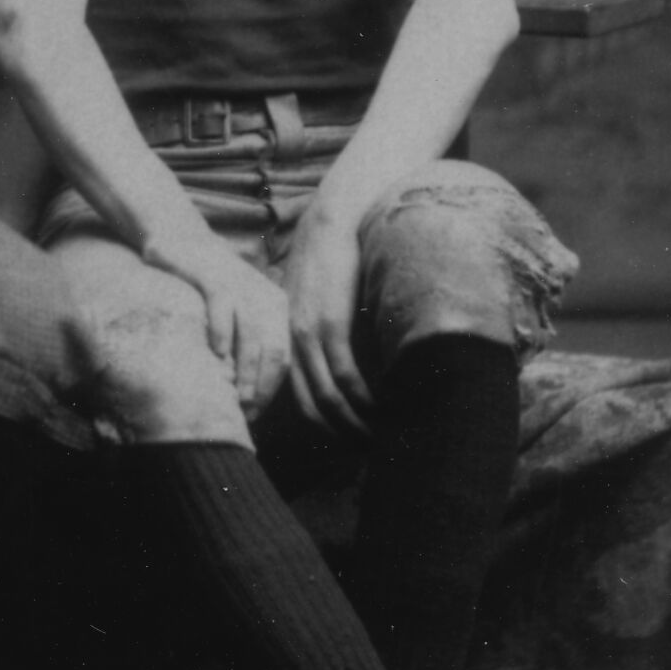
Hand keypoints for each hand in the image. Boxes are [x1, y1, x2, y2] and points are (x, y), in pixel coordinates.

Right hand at [186, 244, 292, 420]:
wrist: (182, 238)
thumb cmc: (208, 284)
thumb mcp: (238, 309)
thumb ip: (248, 341)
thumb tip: (247, 393)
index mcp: (276, 307)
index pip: (282, 358)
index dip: (270, 389)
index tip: (255, 413)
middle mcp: (264, 297)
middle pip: (272, 351)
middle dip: (261, 387)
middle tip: (246, 411)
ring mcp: (241, 286)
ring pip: (252, 335)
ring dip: (245, 370)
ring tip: (235, 395)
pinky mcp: (214, 276)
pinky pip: (224, 307)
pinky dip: (222, 332)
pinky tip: (216, 354)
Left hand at [280, 208, 372, 437]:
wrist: (334, 217)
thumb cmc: (332, 254)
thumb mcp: (314, 295)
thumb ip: (321, 324)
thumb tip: (343, 349)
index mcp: (287, 336)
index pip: (300, 396)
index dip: (324, 426)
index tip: (348, 443)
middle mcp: (291, 341)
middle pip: (312, 406)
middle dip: (340, 434)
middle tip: (368, 453)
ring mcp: (307, 333)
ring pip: (329, 397)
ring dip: (355, 423)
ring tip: (381, 439)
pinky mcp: (329, 323)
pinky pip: (345, 375)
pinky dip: (363, 400)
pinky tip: (383, 411)